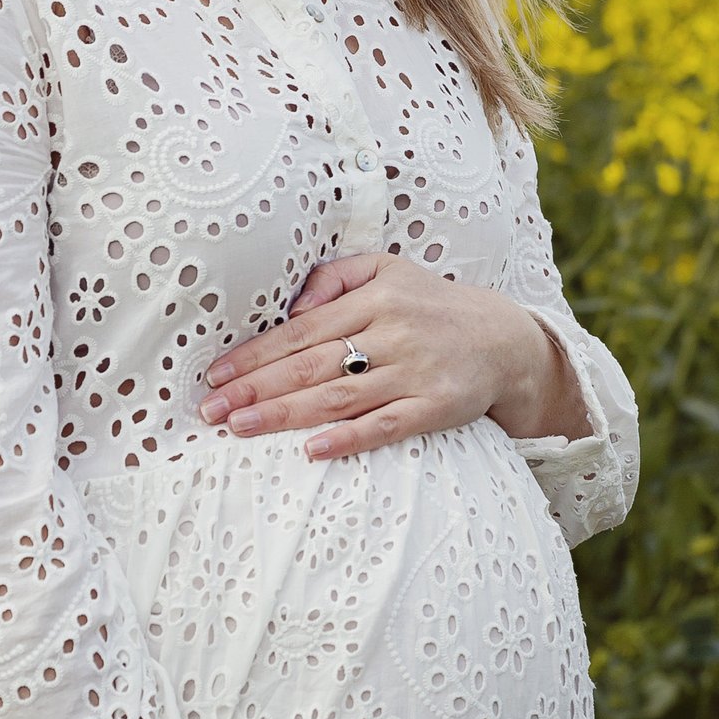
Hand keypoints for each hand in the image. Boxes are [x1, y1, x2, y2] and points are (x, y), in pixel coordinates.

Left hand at [198, 255, 592, 459]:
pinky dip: (350, 438)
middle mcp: (393, 332)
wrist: (506, 340)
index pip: (302, 329)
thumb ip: (334, 276)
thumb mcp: (387, 269)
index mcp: (376, 297)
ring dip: (287, 413)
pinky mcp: (437, 407)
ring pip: (341, 396)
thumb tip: (292, 303)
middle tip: (212, 409)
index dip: (257, 354)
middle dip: (257, 388)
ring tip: (242, 427)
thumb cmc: (432, 305)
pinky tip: (313, 449)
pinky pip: (388, 425)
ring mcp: (415, 372)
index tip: (217, 375)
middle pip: (313, 365)